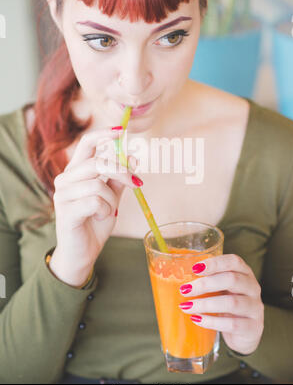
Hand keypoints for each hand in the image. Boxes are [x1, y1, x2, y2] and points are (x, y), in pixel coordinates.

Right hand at [51, 127, 141, 285]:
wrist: (82, 253)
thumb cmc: (94, 223)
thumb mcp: (112, 197)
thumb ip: (120, 179)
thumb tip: (134, 158)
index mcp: (76, 172)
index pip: (87, 144)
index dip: (104, 134)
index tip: (122, 131)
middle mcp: (65, 179)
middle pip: (97, 162)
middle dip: (122, 172)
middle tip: (137, 183)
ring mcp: (62, 195)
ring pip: (98, 184)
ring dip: (111, 199)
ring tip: (108, 211)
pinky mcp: (65, 211)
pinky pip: (95, 201)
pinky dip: (105, 211)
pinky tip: (99, 218)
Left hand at [179, 254, 263, 354]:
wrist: (245, 333)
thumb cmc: (227, 304)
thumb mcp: (220, 289)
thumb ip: (206, 280)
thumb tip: (175, 275)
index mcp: (244, 272)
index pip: (233, 261)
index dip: (214, 263)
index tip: (194, 268)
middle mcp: (252, 287)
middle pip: (232, 279)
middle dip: (205, 284)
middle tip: (184, 290)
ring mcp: (255, 308)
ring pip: (232, 303)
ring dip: (205, 304)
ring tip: (186, 306)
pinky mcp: (252, 327)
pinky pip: (232, 324)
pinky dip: (212, 321)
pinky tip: (197, 320)